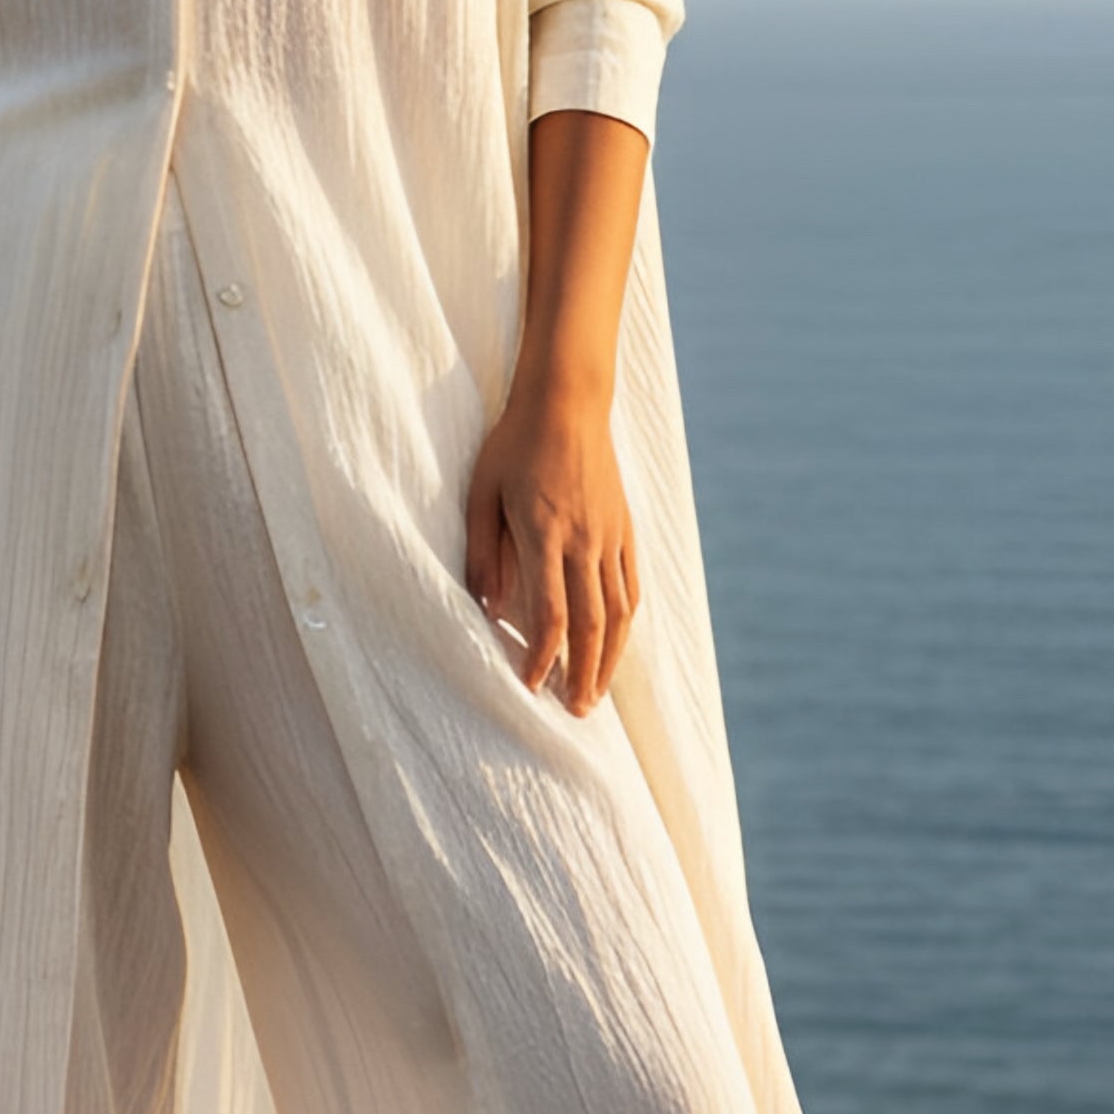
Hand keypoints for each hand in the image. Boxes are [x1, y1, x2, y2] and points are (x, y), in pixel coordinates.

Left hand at [464, 380, 637, 716]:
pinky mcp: (626, 527)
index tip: (530, 687)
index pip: (548, 613)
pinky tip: (616, 646)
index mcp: (544, 533)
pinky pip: (632, 586)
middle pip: (592, 624)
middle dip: (582, 675)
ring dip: (610, 659)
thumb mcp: (481, 492)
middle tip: (574, 712)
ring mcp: (611, 535)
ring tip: (597, 694)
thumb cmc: (514, 444)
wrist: (567, 401)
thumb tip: (486, 608)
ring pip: (620, 612)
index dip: (541, 658)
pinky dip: (626, 623)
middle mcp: (584, 540)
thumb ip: (482, 552)